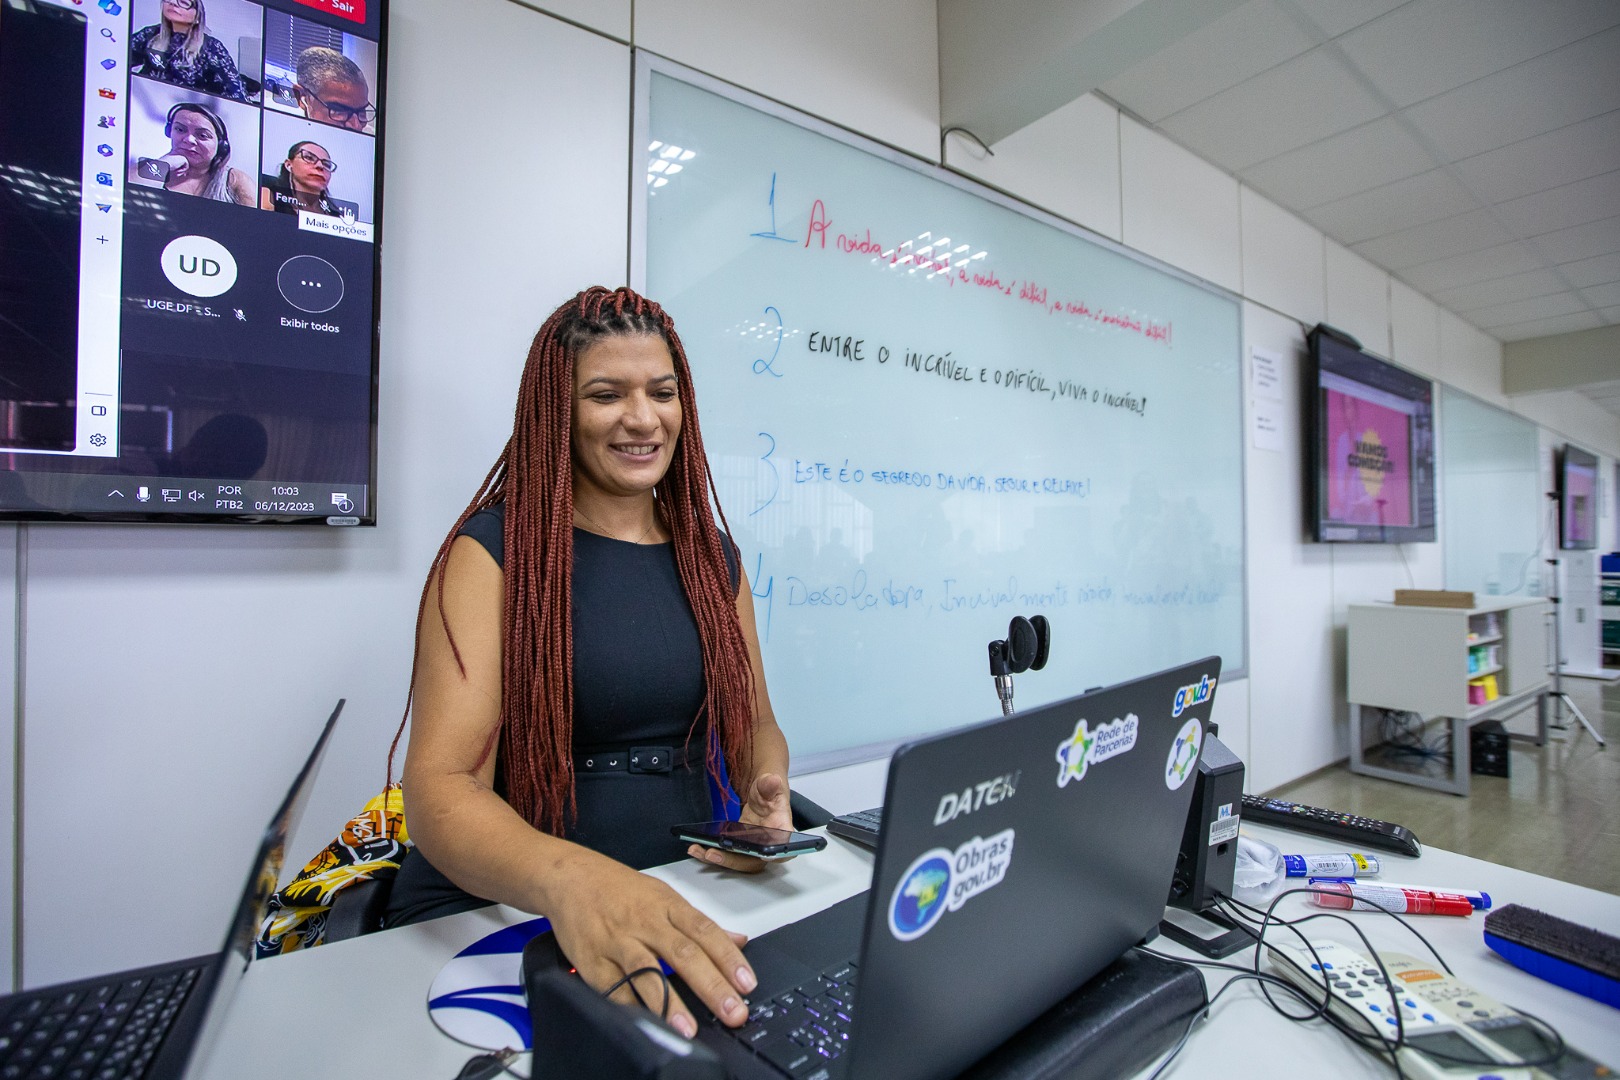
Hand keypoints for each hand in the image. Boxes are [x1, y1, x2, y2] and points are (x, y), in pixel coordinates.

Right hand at [548, 854, 755, 1036]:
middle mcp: (645, 923)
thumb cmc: (620, 889)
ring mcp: (618, 942)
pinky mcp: (592, 961)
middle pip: (683, 953)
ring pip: (646, 972)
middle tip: (733, 1011)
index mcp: (668, 906)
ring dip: (669, 1003)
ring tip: (689, 1029)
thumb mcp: (664, 896)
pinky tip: (647, 1024)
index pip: (705, 932)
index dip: (728, 958)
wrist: (570, 878)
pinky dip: (630, 1006)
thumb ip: (700, 924)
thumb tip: (739, 940)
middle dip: (711, 986)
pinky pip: (613, 988)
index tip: (747, 983)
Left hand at [687, 772, 792, 873]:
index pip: (783, 848)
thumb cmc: (769, 792)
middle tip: (712, 853)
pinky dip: (712, 853)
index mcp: (781, 830)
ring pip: (738, 861)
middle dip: (732, 860)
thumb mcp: (770, 784)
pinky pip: (728, 854)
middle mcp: (768, 844)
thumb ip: (770, 784)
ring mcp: (752, 847)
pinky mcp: (739, 846)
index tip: (760, 854)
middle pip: (753, 861)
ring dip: (717, 859)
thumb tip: (773, 781)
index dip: (774, 855)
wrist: (761, 794)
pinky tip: (698, 847)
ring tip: (698, 850)